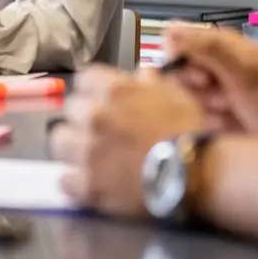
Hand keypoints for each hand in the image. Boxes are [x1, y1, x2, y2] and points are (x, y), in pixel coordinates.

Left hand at [52, 65, 206, 218]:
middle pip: (69, 110)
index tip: (101, 101)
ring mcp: (87, 151)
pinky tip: (88, 183)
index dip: (92, 91)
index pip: (83, 79)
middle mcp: (94, 115)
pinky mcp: (87, 184)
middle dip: (82, 119)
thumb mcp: (176, 95)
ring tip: (88, 158)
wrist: (197, 173)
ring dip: (72, 148)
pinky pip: (65, 180)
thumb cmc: (189, 130)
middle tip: (98, 131)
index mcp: (113, 90)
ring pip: (60, 142)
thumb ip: (152, 83)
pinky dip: (74, 182)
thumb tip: (141, 74)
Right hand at [161, 22, 257, 135]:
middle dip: (196, 90)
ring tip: (232, 111)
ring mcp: (215, 86)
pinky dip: (212, 121)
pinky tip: (231, 123)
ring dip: (206, 107)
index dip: (181, 61)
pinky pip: (197, 113)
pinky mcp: (216, 109)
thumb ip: (208, 50)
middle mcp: (214, 61)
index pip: (176, 41)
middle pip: (178, 71)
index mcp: (220, 44)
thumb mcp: (243, 73)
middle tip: (223, 98)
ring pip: (186, 95)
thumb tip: (172, 30)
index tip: (201, 79)